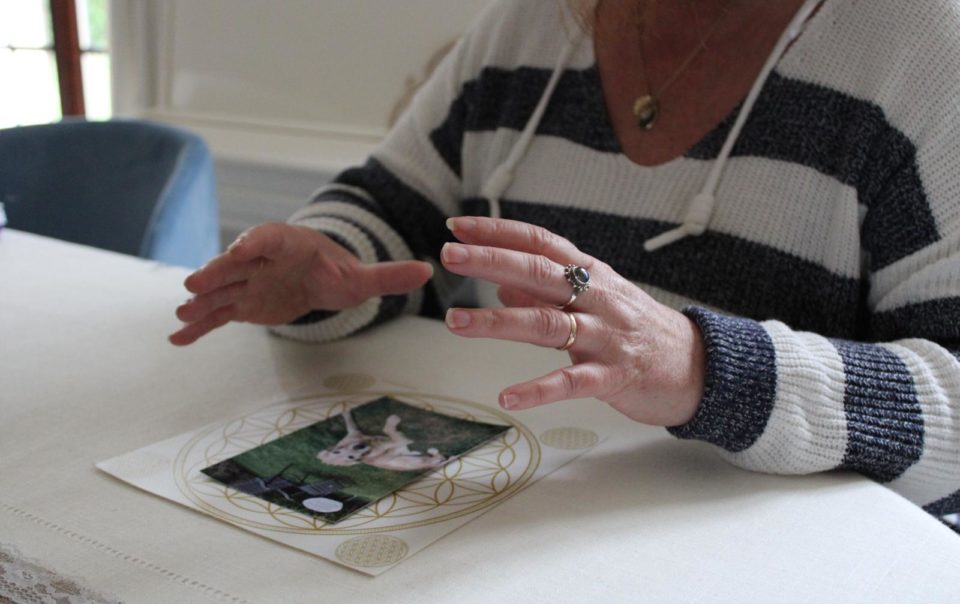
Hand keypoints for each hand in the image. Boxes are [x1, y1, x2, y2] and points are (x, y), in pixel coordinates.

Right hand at [169, 223, 432, 345]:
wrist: (318, 277)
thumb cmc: (337, 271)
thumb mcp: (361, 277)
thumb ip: (388, 275)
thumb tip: (429, 270)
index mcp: (288, 243)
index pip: (267, 238)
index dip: (253, 243)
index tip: (240, 250)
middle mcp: (261, 260)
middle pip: (235, 263)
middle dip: (216, 273)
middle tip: (195, 284)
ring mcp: (247, 282)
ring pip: (221, 291)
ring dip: (201, 303)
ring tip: (180, 316)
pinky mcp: (241, 304)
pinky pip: (217, 315)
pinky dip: (198, 327)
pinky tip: (177, 341)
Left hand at [441, 217, 704, 426]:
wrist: (700, 366)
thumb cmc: (639, 330)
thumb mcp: (595, 302)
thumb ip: (546, 295)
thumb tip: (500, 286)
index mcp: (590, 275)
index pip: (540, 243)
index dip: (499, 232)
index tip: (458, 227)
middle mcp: (596, 297)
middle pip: (538, 273)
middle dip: (491, 262)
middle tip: (449, 256)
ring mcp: (606, 336)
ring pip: (548, 324)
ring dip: (498, 322)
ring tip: (455, 322)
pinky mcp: (615, 376)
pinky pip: (572, 381)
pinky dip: (538, 390)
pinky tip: (507, 397)